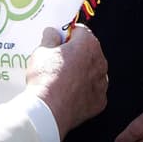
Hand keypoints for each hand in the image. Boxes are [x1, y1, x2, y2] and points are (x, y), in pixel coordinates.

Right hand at [24, 25, 107, 139]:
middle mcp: (100, 61)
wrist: (48, 110)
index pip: (80, 31)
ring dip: (81, 72)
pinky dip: (83, 90)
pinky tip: (69, 93)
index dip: (67, 34)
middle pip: (88, 51)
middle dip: (76, 53)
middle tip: (57, 61)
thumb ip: (50, 37)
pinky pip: (92, 90)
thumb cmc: (46, 78)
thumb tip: (52, 33)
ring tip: (62, 79)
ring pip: (92, 71)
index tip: (59, 41)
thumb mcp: (41, 51)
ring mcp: (101, 82)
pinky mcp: (100, 101)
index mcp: (88, 44)